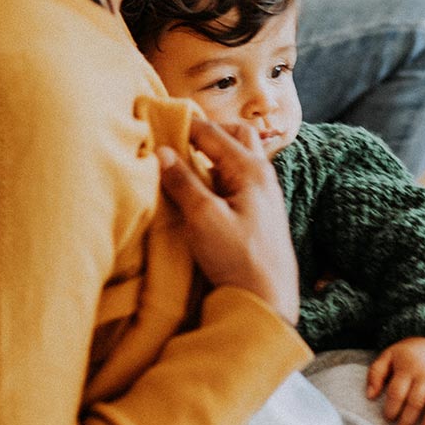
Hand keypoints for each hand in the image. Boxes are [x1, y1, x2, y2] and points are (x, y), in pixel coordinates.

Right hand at [158, 119, 298, 324]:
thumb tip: (162, 152)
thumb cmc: (239, 259)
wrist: (267, 301)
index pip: (212, 132)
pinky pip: (238, 178)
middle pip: (236, 134)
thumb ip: (183, 182)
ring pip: (239, 156)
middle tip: (179, 140)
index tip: (157, 123)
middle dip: (207, 132)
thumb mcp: (204, 218)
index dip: (183, 125)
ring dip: (214, 153)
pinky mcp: (259, 212)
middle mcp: (262, 175)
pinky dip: (219, 174)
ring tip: (187, 164)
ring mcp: (263, 193)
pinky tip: (201, 190)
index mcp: (251, 169)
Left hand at [366, 337, 424, 424]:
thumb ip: (375, 375)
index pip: (397, 392)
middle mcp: (424, 373)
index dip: (391, 407)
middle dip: (407, 422)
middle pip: (416, 401)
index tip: (387, 419)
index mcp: (406, 368)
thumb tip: (370, 396)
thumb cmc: (405, 353)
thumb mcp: (386, 357)